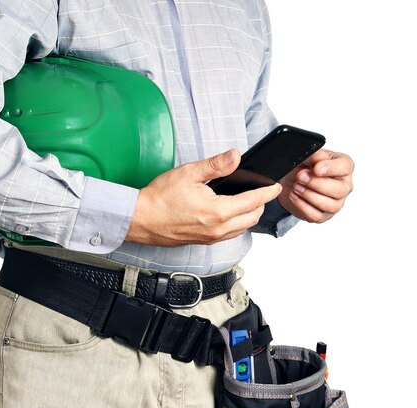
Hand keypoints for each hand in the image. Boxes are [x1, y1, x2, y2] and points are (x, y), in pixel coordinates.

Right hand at [126, 149, 281, 245]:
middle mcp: (218, 228)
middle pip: (252, 218)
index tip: (274, 186)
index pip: (253, 201)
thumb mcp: (189, 173)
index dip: (267, 192)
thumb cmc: (160, 198)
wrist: (141, 219)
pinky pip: (229, 234)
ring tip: (247, 201)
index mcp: (218, 211)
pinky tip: (229, 213)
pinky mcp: (203, 241)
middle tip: (261, 191)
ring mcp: (211, 237)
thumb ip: (216, 165)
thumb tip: (235, 156)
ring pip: (242, 229)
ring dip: (249, 216)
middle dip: (260, 204)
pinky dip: (236, 224)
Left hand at [278, 149, 353, 222]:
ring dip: (309, 195)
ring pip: (330, 205)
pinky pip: (317, 215)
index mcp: (343, 167)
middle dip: (317, 184)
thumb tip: (318, 158)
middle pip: (339, 190)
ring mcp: (336, 203)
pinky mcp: (324, 215)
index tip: (316, 169)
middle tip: (301, 177)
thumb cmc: (305, 168)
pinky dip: (303, 206)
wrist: (291, 182)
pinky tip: (294, 196)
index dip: (331, 168)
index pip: (345, 167)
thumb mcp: (308, 157)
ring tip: (296, 187)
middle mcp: (344, 186)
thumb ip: (314, 156)